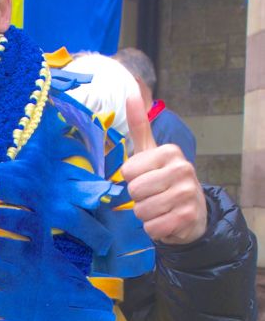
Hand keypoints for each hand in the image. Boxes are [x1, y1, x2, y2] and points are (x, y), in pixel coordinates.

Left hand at [120, 94, 206, 244]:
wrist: (193, 212)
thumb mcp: (151, 152)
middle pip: (134, 192)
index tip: (146, 178)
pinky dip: (154, 229)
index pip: (127, 172)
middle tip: (153, 196)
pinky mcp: (188, 216)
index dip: (132, 180)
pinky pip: (153, 228)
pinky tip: (166, 221)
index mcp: (169, 152)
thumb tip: (131, 91)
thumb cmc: (165, 180)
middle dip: (138, 200)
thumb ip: (140, 125)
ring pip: (142, 211)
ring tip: (159, 208)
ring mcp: (187, 193)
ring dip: (146, 215)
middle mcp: (182, 169)